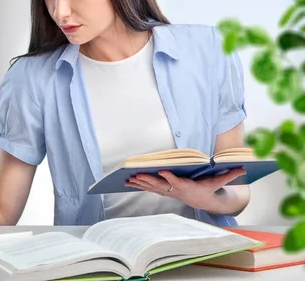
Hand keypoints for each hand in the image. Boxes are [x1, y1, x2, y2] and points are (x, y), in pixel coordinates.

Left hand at [124, 168, 245, 211]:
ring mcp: (169, 192)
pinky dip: (139, 184)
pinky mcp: (164, 191)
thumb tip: (242, 168)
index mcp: (187, 187)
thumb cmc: (209, 189)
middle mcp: (175, 190)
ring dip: (140, 183)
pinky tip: (129, 182)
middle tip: (136, 175)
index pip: (177, 182)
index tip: (162, 172)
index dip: (170, 178)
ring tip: (127, 179)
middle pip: (160, 186)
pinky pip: (150, 188)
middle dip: (148, 181)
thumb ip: (228, 175)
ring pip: (152, 187)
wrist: (204, 202)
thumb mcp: (218, 182)